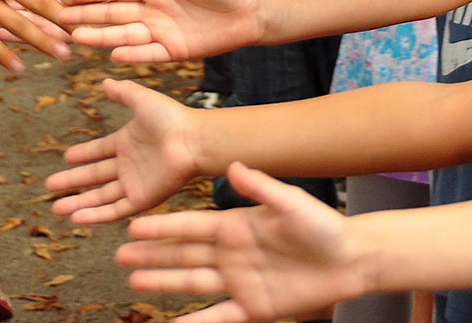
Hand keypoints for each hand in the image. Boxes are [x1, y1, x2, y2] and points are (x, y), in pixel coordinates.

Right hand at [48, 78, 201, 222]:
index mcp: (128, 142)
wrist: (193, 140)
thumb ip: (123, 92)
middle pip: (95, 177)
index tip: (66, 157)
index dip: (83, 155)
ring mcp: (135, 183)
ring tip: (56, 209)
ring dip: (79, 203)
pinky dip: (96, 215)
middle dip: (72, 181)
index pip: (100, 151)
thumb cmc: (172, 118)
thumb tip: (105, 81)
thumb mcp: (142, 100)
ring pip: (100, 197)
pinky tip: (76, 217)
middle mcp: (129, 165)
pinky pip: (114, 210)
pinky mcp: (142, 199)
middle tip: (50, 186)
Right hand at [118, 162, 367, 320]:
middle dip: (152, 255)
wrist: (352, 260)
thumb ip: (262, 188)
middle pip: (184, 255)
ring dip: (163, 282)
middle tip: (119, 254)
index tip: (134, 225)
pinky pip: (218, 317)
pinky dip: (195, 322)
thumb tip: (234, 165)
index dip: (164, 228)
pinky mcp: (253, 308)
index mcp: (237, 225)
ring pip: (193, 283)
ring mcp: (240, 281)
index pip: (192, 226)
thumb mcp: (291, 203)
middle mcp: (233, 253)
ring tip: (134, 280)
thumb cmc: (324, 226)